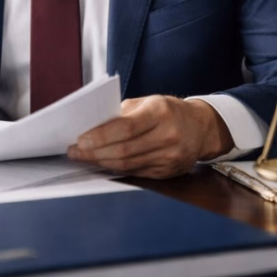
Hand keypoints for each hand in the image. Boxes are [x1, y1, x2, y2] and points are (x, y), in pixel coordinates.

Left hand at [67, 96, 232, 178]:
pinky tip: (102, 164)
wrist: (200, 127)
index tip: (80, 140)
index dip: (100, 136)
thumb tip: (91, 127)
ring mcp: (170, 157)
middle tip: (75, 152)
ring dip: (101, 163)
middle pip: (124, 150)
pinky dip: (116, 169)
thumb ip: (122, 113)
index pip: (125, 128)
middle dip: (94, 153)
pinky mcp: (168, 172)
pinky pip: (136, 173)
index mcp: (160, 112)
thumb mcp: (148, 102)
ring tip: (84, 159)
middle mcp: (168, 136)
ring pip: (128, 165)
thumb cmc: (168, 111)